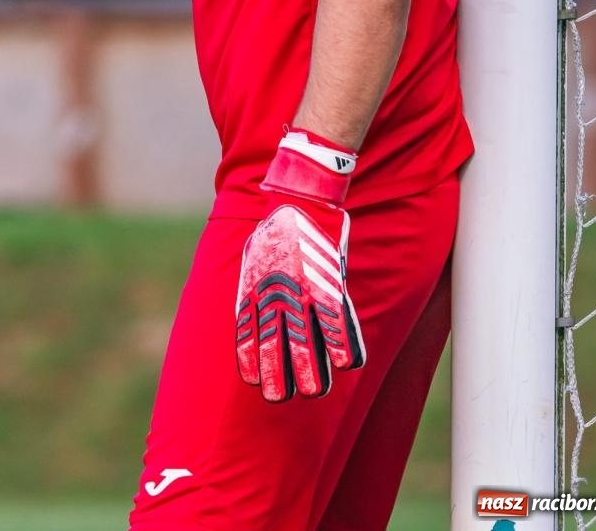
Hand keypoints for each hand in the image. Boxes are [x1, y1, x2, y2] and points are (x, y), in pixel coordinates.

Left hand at [235, 128, 365, 402]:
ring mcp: (304, 293)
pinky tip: (348, 365)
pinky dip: (344, 347)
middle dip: (279, 379)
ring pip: (310, 346)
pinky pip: (339, 325)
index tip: (253, 380)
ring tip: (315, 392)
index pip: (248, 337)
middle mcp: (276, 297)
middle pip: (277, 350)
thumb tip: (251, 310)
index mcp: (253, 289)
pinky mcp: (330, 285)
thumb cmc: (276, 227)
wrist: (300, 197)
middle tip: (279, 398)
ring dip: (313, 374)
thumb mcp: (252, 255)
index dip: (250, 362)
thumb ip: (253, 285)